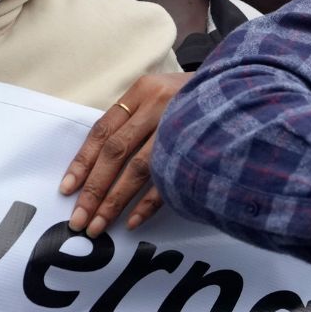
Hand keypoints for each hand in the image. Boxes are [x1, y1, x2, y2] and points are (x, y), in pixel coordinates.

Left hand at [60, 72, 189, 236]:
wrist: (243, 86)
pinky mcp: (200, 143)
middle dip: (94, 189)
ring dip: (116, 200)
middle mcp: (158, 105)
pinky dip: (150, 202)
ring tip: (100, 225)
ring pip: (139, 168)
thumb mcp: (160, 94)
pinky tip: (134, 221)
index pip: (103, 130)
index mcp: (143, 92)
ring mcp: (180, 125)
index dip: (82, 162)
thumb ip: (133, 121)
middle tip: (80, 220)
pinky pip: (169, 178)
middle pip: (116, 152)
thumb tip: (98, 166)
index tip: (67, 190)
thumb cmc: (193, 96)